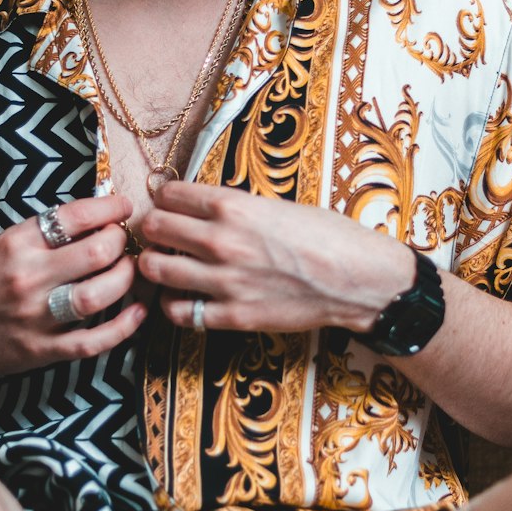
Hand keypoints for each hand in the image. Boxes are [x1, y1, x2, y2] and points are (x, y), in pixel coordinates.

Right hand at [0, 194, 144, 389]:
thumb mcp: (2, 245)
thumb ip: (44, 233)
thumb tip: (95, 216)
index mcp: (16, 244)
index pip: (74, 216)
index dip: (109, 209)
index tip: (123, 208)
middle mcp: (27, 277)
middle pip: (95, 253)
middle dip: (120, 244)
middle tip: (124, 243)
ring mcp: (35, 316)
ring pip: (97, 295)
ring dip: (125, 280)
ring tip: (129, 272)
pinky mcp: (41, 349)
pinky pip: (92, 341)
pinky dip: (122, 327)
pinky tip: (138, 313)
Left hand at [138, 183, 414, 334]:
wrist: (359, 280)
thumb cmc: (329, 237)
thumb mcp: (279, 205)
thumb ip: (237, 207)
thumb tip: (206, 207)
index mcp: (234, 206)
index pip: (170, 194)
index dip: (163, 196)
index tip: (164, 201)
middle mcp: (221, 241)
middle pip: (155, 228)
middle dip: (152, 227)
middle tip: (158, 232)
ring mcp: (224, 281)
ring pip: (156, 270)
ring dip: (154, 264)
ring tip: (163, 264)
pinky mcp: (233, 316)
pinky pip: (180, 312)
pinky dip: (174, 304)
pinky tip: (182, 297)